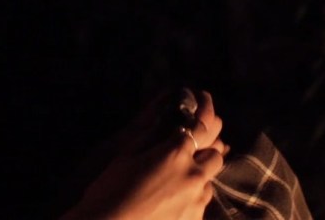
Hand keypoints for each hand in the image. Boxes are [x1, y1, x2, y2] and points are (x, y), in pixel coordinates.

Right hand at [63, 90, 225, 219]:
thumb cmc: (109, 191)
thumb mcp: (126, 156)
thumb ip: (152, 136)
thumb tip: (165, 120)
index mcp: (176, 153)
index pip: (200, 127)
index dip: (198, 120)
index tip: (194, 119)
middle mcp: (193, 175)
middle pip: (215, 156)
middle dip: (204, 153)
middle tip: (186, 157)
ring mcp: (196, 202)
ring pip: (209, 183)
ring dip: (199, 179)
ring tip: (177, 185)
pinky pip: (201, 206)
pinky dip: (191, 202)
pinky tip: (172, 205)